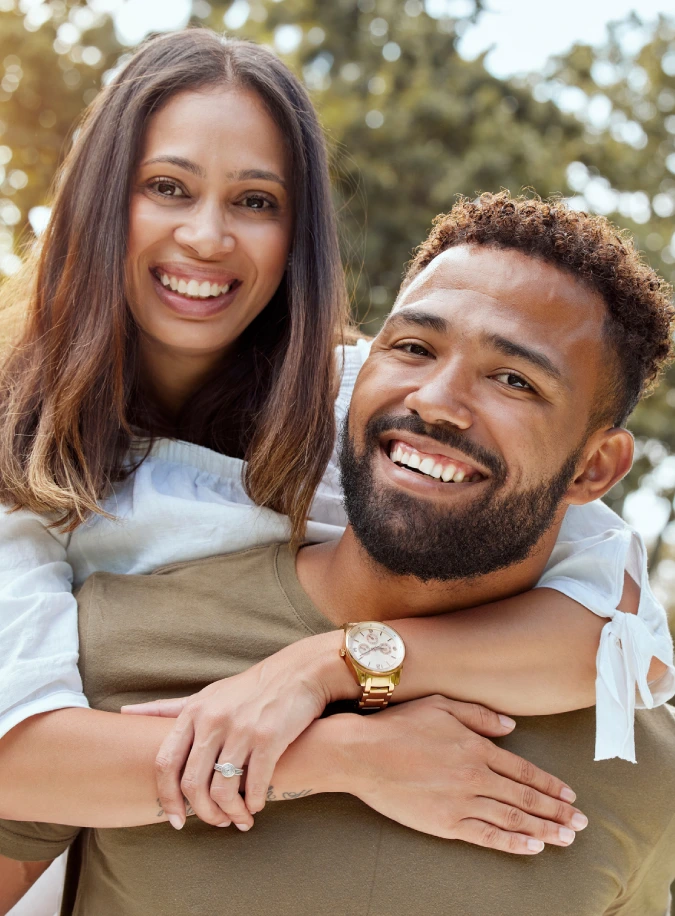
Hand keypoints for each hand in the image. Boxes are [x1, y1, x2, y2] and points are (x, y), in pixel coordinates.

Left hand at [121, 631, 352, 829]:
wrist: (297, 673)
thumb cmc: (248, 688)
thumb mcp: (206, 694)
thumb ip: (168, 709)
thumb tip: (125, 713)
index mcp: (194, 712)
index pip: (164, 763)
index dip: (166, 798)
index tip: (175, 819)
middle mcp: (213, 720)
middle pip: (192, 783)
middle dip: (202, 813)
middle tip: (215, 823)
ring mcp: (241, 729)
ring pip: (222, 790)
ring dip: (230, 814)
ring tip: (239, 819)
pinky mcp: (269, 737)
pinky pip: (254, 784)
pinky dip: (254, 803)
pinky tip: (257, 806)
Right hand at [339, 696, 586, 854]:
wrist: (363, 753)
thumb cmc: (399, 725)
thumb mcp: (441, 705)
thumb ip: (478, 715)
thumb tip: (511, 727)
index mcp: (475, 747)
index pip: (523, 769)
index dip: (549, 783)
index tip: (569, 794)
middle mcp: (474, 776)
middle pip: (525, 796)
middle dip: (556, 810)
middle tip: (580, 822)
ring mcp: (460, 802)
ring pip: (512, 818)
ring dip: (543, 829)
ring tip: (566, 838)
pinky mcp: (444, 823)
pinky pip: (485, 835)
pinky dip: (511, 842)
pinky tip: (531, 847)